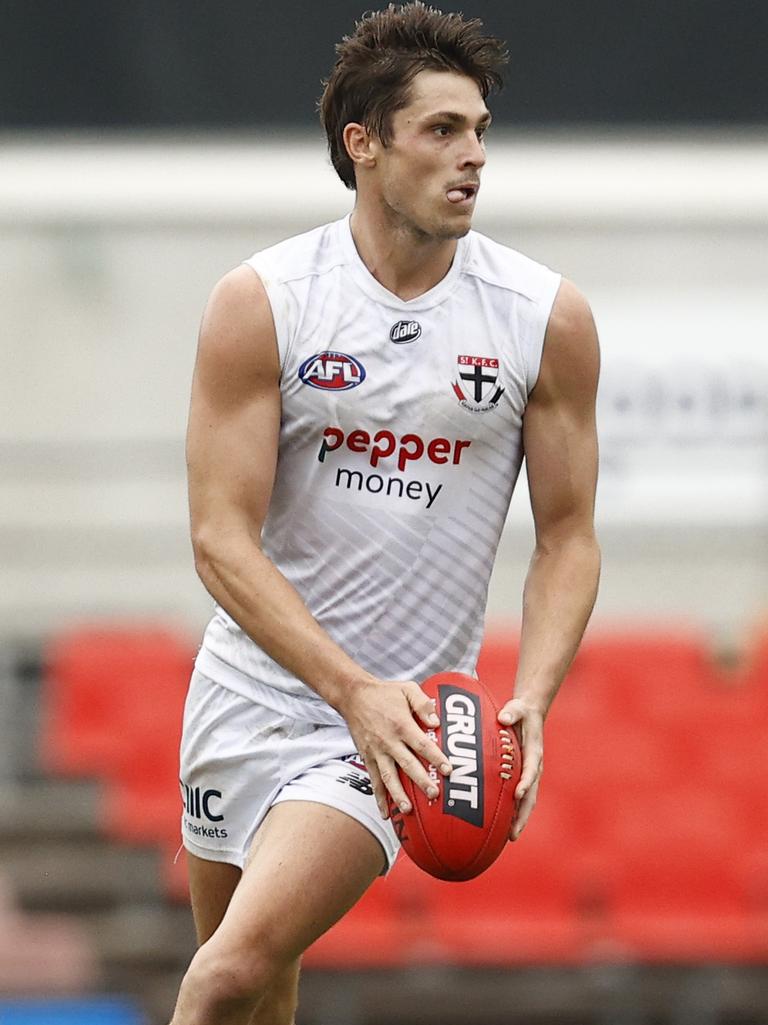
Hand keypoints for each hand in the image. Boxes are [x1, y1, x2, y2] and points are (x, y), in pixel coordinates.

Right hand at [339, 679, 451, 818]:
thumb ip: (423, 704)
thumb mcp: (407, 689)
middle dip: (421, 780)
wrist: (353, 696)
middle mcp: (388, 740)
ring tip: (408, 810)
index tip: (449, 769)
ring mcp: (376, 751)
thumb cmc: (384, 692)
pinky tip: (385, 812)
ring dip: (398, 794)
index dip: (436, 757)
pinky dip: (379, 797)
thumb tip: (437, 722)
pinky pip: (374, 780)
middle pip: (407, 764)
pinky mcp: (367, 757)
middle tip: (434, 794)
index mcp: (401, 724)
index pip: (422, 744)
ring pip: (388, 777)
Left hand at [498, 697, 543, 839]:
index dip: (526, 783)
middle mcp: (534, 767)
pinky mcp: (523, 777)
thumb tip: (503, 718)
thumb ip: (511, 712)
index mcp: (534, 752)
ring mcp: (529, 774)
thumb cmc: (520, 712)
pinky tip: (503, 826)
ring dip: (519, 819)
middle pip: (531, 796)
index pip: (531, 771)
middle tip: (513, 834)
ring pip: (526, 801)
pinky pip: (519, 798)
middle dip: (523, 815)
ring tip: (509, 838)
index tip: (518, 794)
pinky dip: (513, 811)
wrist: (529, 714)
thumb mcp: (516, 708)